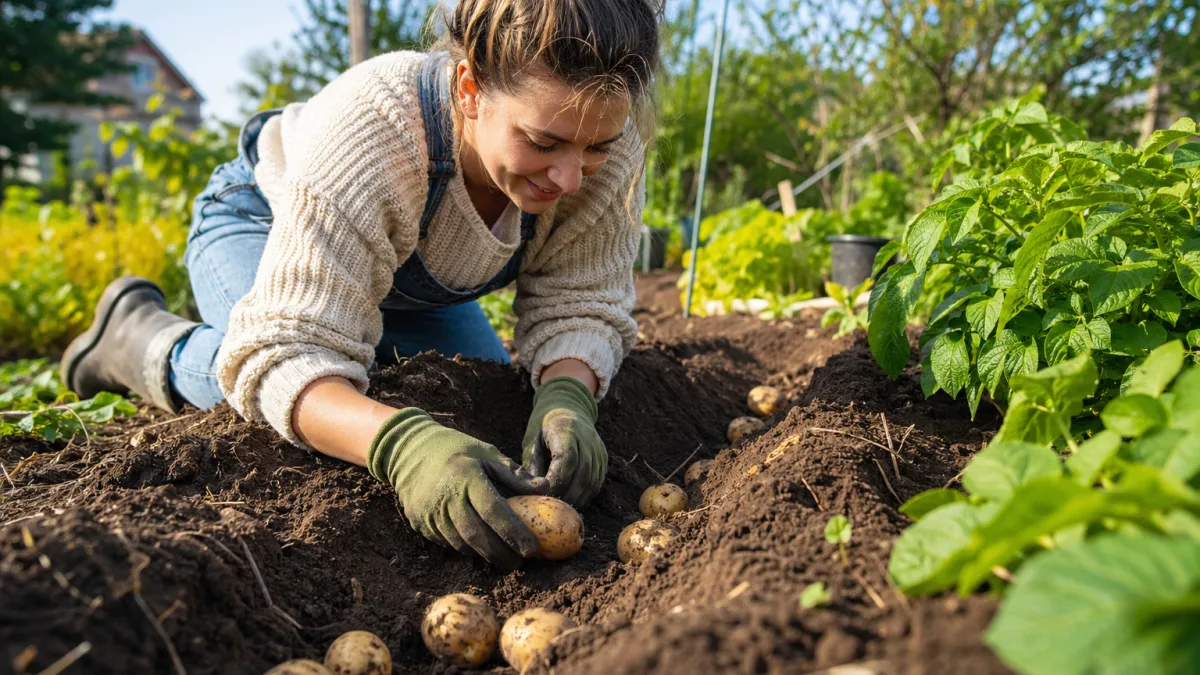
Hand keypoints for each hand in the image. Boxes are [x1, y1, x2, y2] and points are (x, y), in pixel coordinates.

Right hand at [367, 408, 543, 567]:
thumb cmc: (456, 449)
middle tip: (520, 562)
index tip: (533, 549)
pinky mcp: (421, 524)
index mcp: (467, 477)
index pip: (495, 511)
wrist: (408, 450)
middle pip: (478, 536)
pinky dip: (467, 548)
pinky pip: (448, 542)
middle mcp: (447, 498)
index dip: (515, 533)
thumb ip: (514, 474)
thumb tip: (546, 489)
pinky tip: (481, 547)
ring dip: (485, 554)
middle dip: (502, 554)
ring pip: (462, 544)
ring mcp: (431, 513)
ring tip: (505, 557)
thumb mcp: (487, 453)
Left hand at [522, 376, 607, 505]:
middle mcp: (588, 439)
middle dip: (565, 494)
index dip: (557, 480)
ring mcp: (598, 450)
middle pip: (582, 474)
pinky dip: (584, 495)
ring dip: (575, 498)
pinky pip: (596, 483)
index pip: (568, 459)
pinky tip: (571, 501)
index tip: (544, 494)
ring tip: (560, 508)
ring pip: (591, 481)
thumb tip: (531, 492)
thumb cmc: (544, 425)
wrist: (569, 407)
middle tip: (550, 507)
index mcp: (567, 429)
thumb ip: (532, 463)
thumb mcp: (532, 439)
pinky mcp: (603, 459)